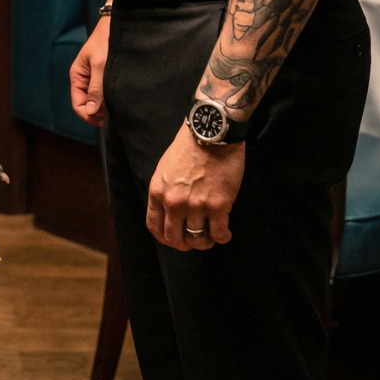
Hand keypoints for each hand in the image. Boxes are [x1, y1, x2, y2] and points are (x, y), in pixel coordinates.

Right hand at [70, 14, 109, 125]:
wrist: (116, 25)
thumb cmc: (105, 41)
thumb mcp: (100, 65)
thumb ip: (96, 89)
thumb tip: (91, 112)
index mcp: (77, 77)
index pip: (78, 106)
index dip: (90, 116)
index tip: (106, 121)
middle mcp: (85, 81)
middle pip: (88, 106)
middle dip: (99, 114)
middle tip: (116, 116)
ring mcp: (95, 80)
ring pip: (97, 102)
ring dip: (106, 107)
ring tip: (120, 107)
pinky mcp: (105, 78)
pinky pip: (105, 94)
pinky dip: (112, 100)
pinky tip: (121, 100)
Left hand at [147, 124, 244, 250]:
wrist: (210, 134)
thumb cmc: (188, 148)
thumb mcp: (165, 169)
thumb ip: (165, 192)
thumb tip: (171, 212)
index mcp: (157, 192)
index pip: (154, 226)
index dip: (165, 238)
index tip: (174, 239)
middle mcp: (174, 202)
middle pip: (175, 239)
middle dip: (184, 244)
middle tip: (194, 241)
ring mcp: (196, 206)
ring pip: (198, 239)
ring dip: (205, 242)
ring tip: (210, 236)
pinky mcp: (218, 206)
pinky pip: (219, 234)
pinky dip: (222, 237)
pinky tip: (224, 233)